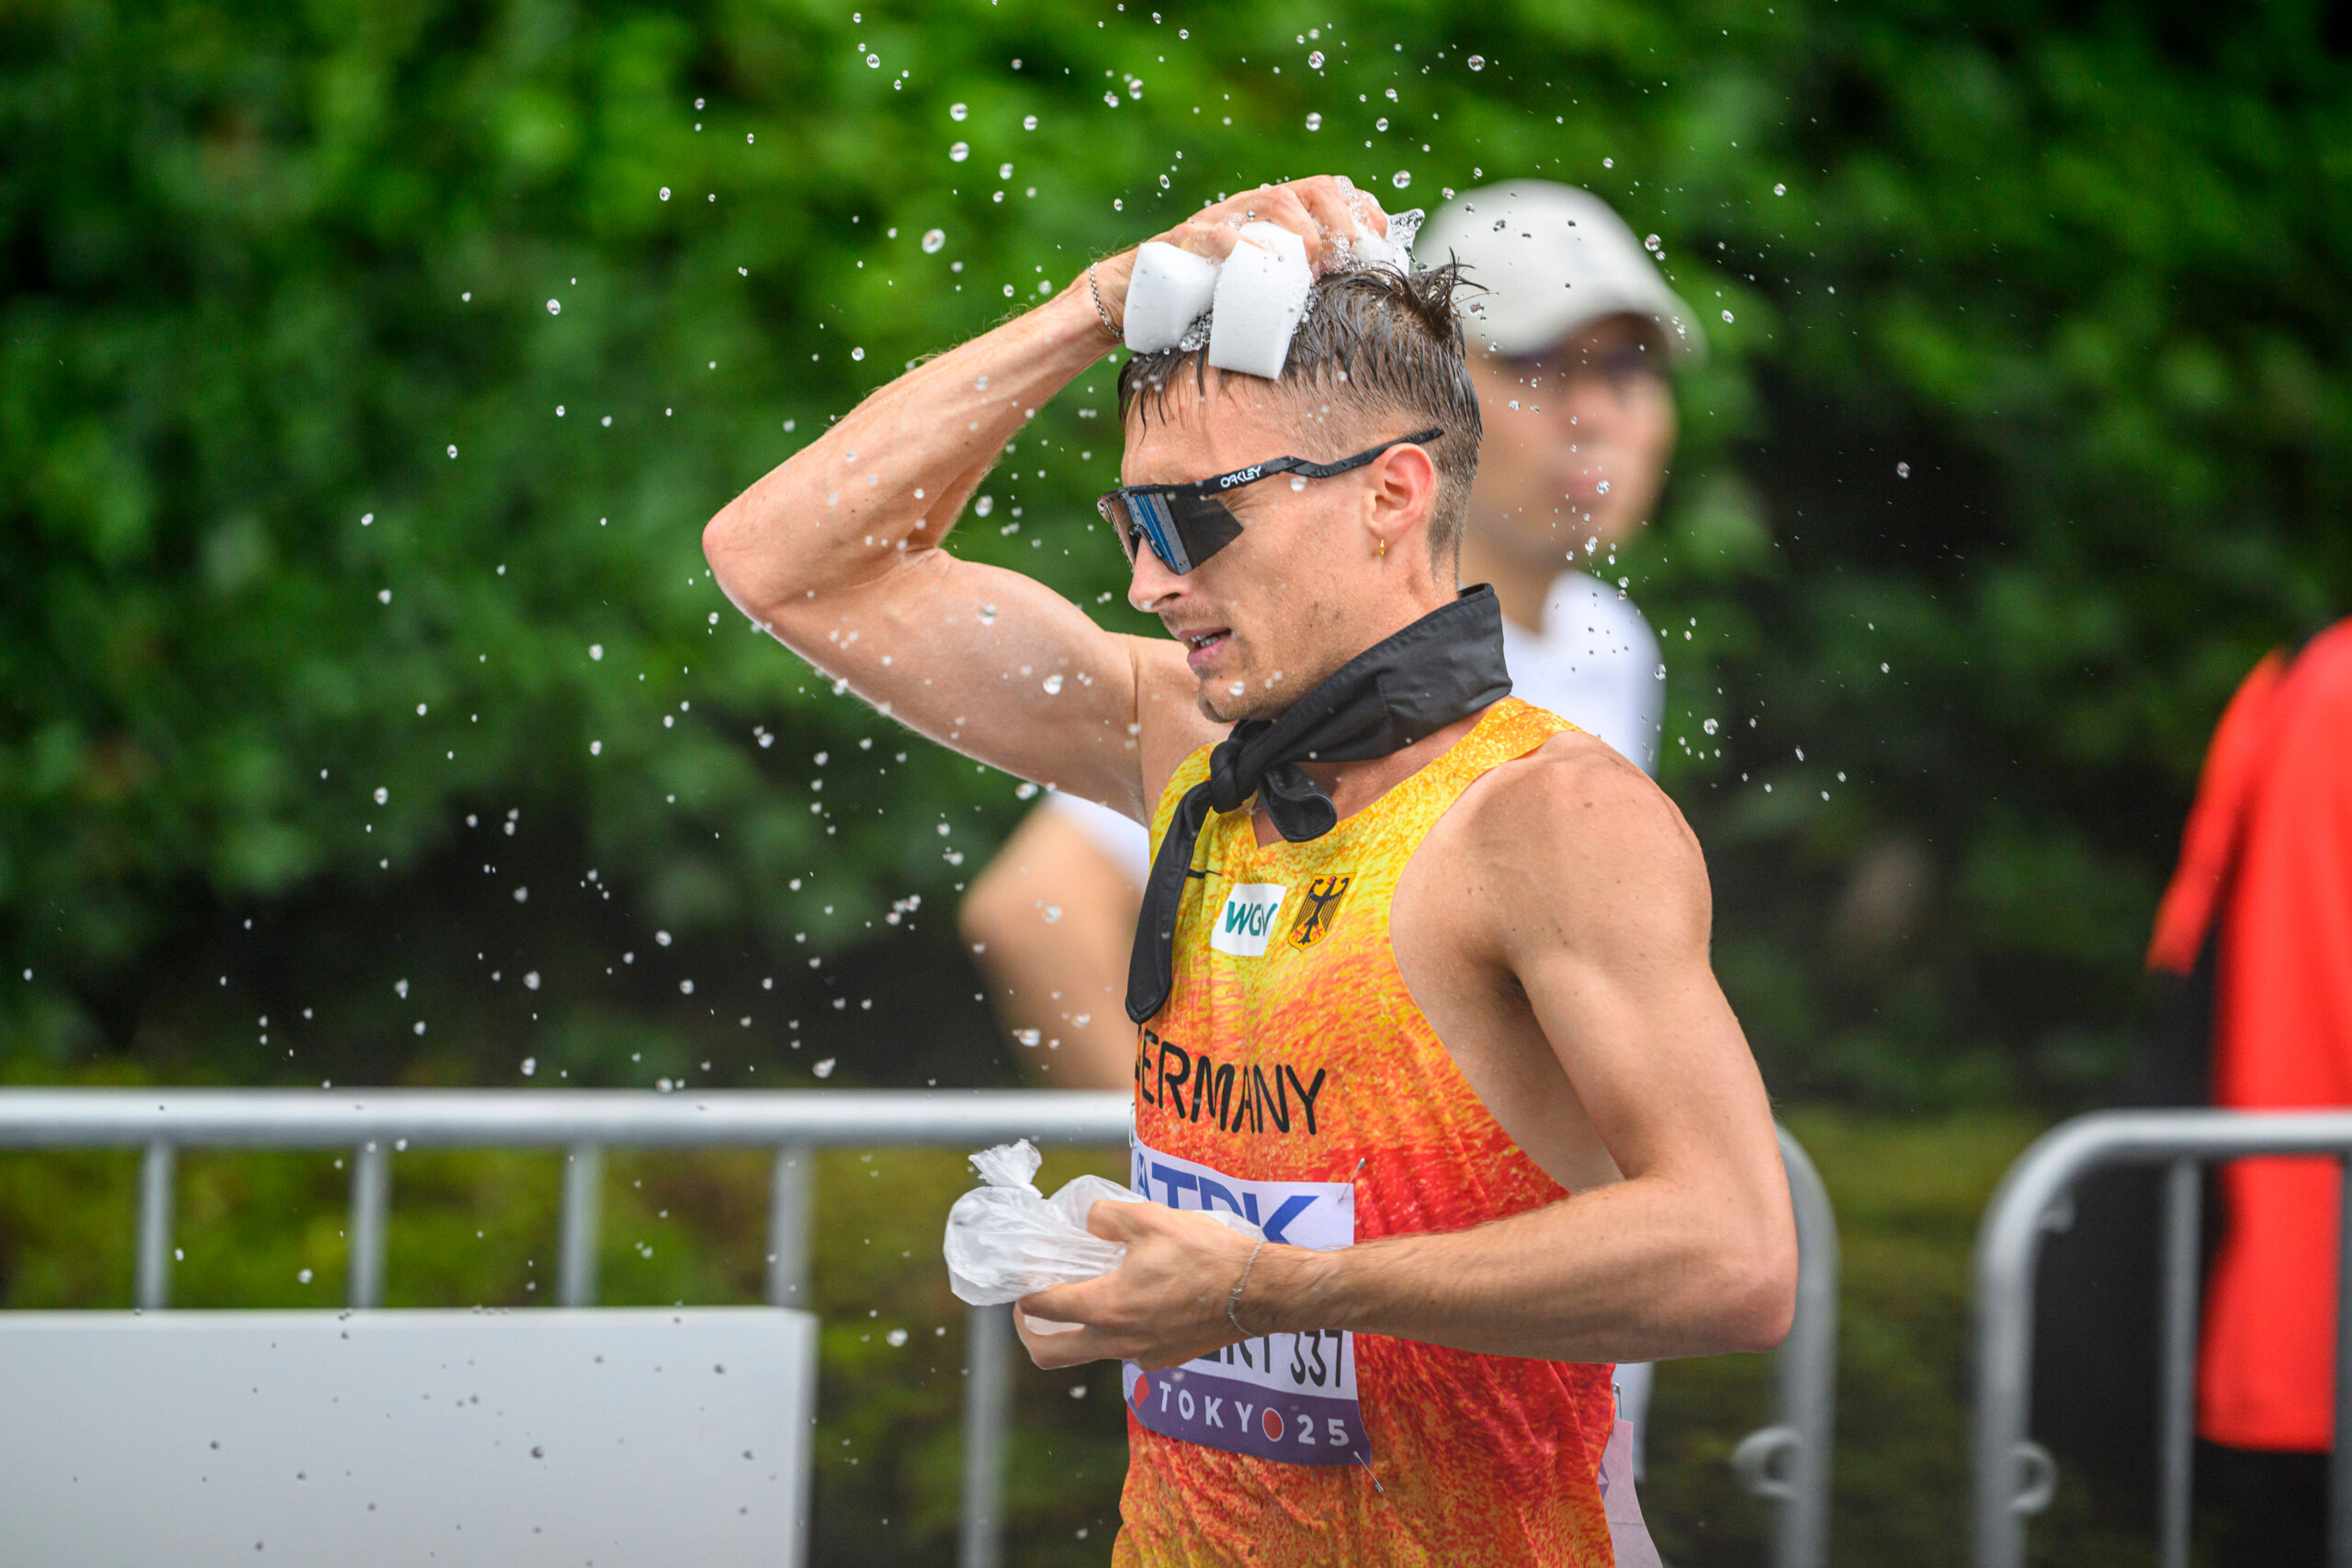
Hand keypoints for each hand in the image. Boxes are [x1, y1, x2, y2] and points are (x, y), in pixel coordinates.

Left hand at [1013, 1197, 1300, 1370]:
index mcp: (1108, 1306)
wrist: (1258, 1291)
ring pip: (1089, 1353)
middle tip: (1031, 1308)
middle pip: (1050, 1354)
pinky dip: (1115, 1332)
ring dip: (1076, 1331)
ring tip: (1087, 1295)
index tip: (1025, 1276)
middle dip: (1030, 1333)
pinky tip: (1132, 1302)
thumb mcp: (1151, 1218)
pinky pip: (1125, 1352)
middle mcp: (1118, 1340)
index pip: (1045, 1306)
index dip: (1025, 1290)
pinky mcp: (1164, 1360)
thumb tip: (1089, 1221)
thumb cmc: (1207, 1254)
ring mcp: (1141, 1355)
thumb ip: (1108, 1217)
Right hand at [1089, 175, 1390, 334]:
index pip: (1329, 191)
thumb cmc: (1196, 303)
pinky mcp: (1182, 244)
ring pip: (1271, 203)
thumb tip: (1348, 308)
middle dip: (1340, 221)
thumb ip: (1292, 291)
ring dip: (1303, 233)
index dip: (1362, 211)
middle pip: (1309, 189)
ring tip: (1311, 269)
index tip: (1379, 245)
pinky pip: (1216, 235)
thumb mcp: (1254, 293)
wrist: (1128, 299)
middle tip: (1348, 262)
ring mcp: (1216, 221)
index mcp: (1271, 218)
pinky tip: (1260, 262)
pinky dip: (1242, 246)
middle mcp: (1247, 210)